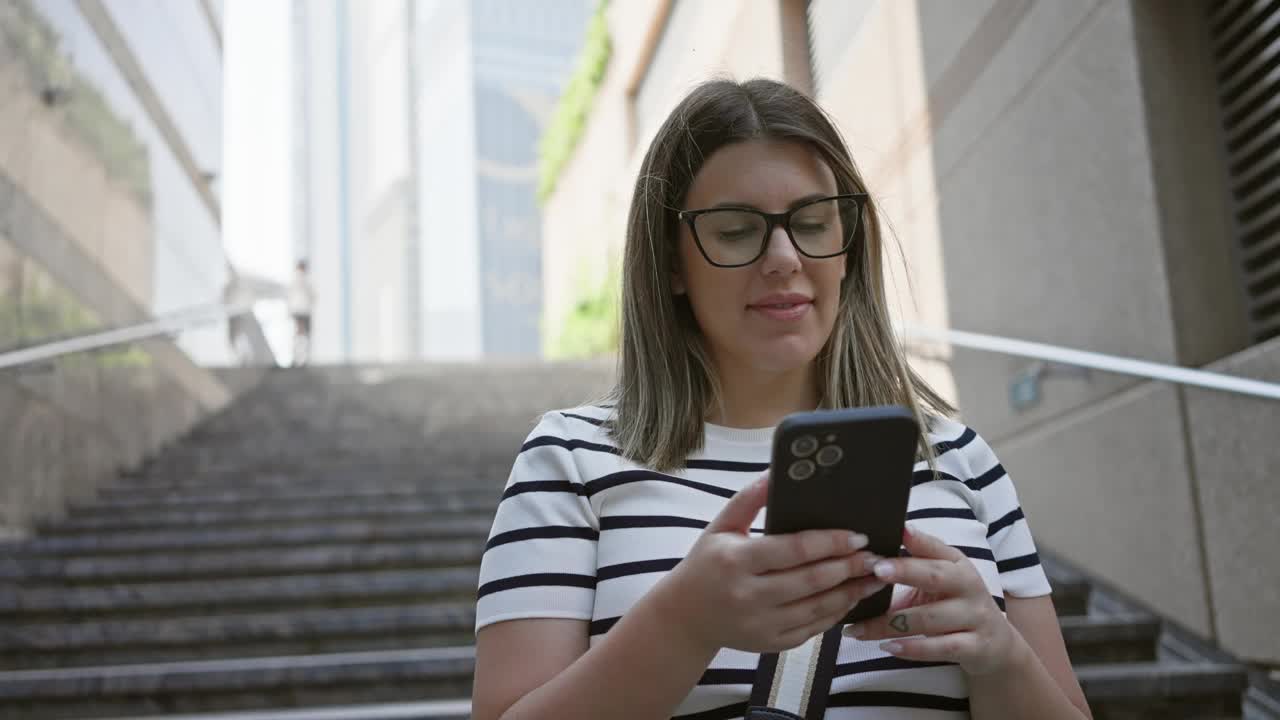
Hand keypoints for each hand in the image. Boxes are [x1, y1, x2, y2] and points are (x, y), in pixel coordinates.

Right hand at [652, 472, 886, 653]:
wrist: (685, 617)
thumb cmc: (706, 565)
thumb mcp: (720, 527)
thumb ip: (748, 499)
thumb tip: (775, 472)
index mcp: (736, 560)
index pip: (794, 549)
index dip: (830, 542)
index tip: (857, 535)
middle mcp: (749, 595)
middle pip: (811, 580)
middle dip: (849, 567)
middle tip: (874, 555)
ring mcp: (760, 624)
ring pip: (817, 608)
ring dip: (850, 592)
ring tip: (872, 577)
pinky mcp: (770, 644)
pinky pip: (812, 630)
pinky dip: (834, 614)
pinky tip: (849, 598)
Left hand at [842, 525, 1020, 675]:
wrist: (997, 645)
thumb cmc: (957, 605)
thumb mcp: (944, 578)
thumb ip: (918, 561)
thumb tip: (883, 541)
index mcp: (958, 564)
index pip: (936, 548)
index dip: (916, 540)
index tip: (894, 531)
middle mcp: (969, 586)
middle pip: (935, 576)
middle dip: (905, 571)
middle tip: (875, 569)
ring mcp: (975, 617)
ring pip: (928, 619)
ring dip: (890, 624)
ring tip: (858, 628)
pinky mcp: (975, 647)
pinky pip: (941, 648)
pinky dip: (913, 648)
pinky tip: (888, 647)